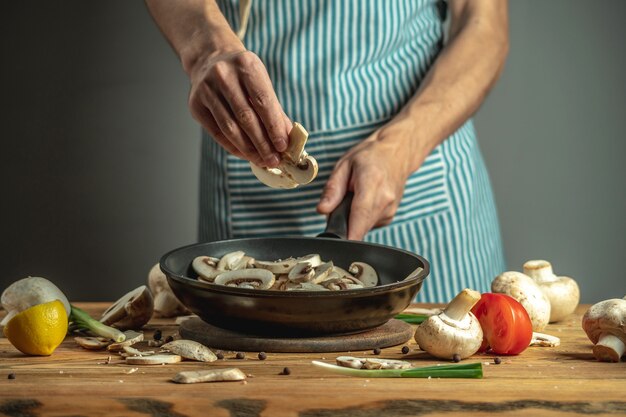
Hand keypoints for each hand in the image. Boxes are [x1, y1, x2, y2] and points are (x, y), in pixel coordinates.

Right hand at [187, 48, 290, 167]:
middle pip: (246, 117)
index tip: (283, 146)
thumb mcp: (262, 83)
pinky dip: (233, 147)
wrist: (211, 60)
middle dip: (262, 143)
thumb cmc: (243, 76)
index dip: (274, 127)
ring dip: (248, 149)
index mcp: (246, 65)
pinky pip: (217, 133)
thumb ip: (275, 109)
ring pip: (230, 128)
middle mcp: (224, 75)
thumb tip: (287, 137)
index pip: (263, 102)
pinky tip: (245, 154)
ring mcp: (206, 89)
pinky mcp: (195, 104)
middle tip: (274, 160)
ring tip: (262, 160)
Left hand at [317, 123, 420, 239]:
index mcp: (373, 183)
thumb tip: (322, 210)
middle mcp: (385, 200)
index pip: (360, 218)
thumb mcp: (344, 165)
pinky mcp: (390, 217)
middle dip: (344, 223)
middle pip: (359, 228)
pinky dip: (362, 217)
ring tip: (355, 198)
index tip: (335, 240)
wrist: (397, 154)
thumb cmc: (371, 156)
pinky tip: (364, 202)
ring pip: (363, 228)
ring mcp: (390, 210)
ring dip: (353, 219)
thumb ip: (332, 189)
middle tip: (341, 204)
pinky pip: (369, 225)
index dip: (346, 235)